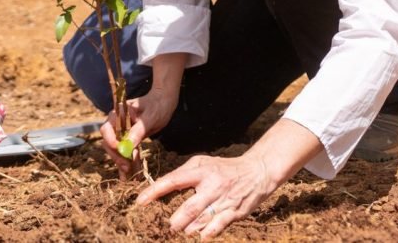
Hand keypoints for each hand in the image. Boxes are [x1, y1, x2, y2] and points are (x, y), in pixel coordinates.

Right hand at [100, 87, 177, 178]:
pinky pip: (126, 152)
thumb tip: (128, 145)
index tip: (119, 150)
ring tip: (129, 176)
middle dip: (117, 156)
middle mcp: (117, 123)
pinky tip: (131, 174)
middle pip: (110, 143)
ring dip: (122, 163)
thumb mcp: (150, 117)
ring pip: (117, 150)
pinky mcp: (129, 139)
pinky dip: (129, 162)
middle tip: (126, 167)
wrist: (163, 103)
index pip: (107, 129)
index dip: (110, 141)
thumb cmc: (157, 105)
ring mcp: (122, 132)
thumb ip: (138, 130)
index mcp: (118, 114)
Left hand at [134, 118, 322, 238]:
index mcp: (202, 170)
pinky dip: (205, 235)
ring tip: (181, 232)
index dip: (155, 192)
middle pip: (188, 209)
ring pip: (201, 222)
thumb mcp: (203, 163)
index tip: (140, 202)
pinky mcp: (234, 212)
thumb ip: (183, 174)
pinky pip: (216, 228)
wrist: (257, 171)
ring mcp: (224, 200)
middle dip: (175, 222)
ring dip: (187, 231)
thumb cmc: (224, 168)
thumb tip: (161, 188)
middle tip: (167, 226)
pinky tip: (199, 236)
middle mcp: (212, 185)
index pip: (173, 180)